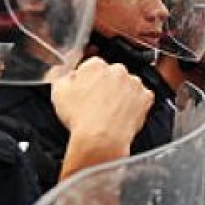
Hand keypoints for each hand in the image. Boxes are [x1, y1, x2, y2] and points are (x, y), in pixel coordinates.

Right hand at [54, 57, 152, 176]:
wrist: (101, 139)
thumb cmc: (81, 118)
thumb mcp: (58, 92)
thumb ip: (63, 76)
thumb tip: (69, 74)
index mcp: (95, 65)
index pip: (92, 66)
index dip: (88, 80)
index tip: (87, 90)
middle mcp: (117, 70)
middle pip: (112, 74)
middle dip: (107, 85)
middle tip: (99, 103)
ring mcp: (134, 83)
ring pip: (128, 84)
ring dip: (122, 93)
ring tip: (111, 111)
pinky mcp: (146, 97)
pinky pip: (141, 97)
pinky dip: (135, 104)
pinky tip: (123, 114)